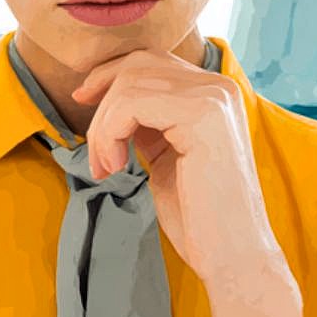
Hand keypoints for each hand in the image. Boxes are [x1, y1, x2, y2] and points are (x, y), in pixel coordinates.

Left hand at [71, 48, 280, 282]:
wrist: (234, 256)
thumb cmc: (200, 216)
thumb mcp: (167, 155)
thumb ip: (150, 123)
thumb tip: (113, 101)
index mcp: (215, 93)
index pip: (150, 60)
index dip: (108, 76)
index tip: (82, 100)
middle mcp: (219, 86)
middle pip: (138, 64)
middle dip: (102, 100)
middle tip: (95, 151)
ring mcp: (213, 97)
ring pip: (130, 84)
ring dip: (103, 127)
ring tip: (107, 167)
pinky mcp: (202, 115)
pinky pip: (131, 104)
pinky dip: (110, 133)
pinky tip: (116, 167)